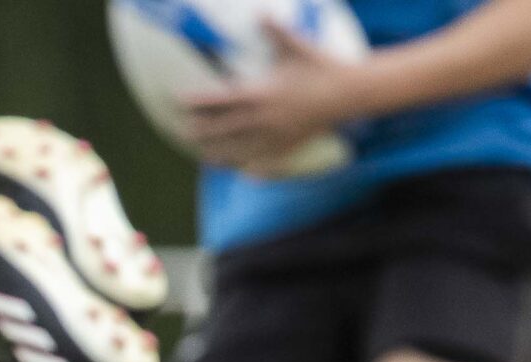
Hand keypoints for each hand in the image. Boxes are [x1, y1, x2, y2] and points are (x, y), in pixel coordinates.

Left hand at [182, 22, 359, 169]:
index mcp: (262, 94)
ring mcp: (278, 136)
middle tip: (183, 132)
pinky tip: (246, 176)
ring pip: (243, 149)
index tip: (180, 100)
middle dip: (203, 131)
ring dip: (222, 154)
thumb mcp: (295, 46)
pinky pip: (270, 161)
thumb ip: (274, 31)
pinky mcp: (292, 145)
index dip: (199, 101)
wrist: (350, 92)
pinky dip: (257, 170)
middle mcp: (265, 119)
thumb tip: (259, 13)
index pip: (221, 99)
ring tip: (205, 157)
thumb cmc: (320, 66)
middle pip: (226, 128)